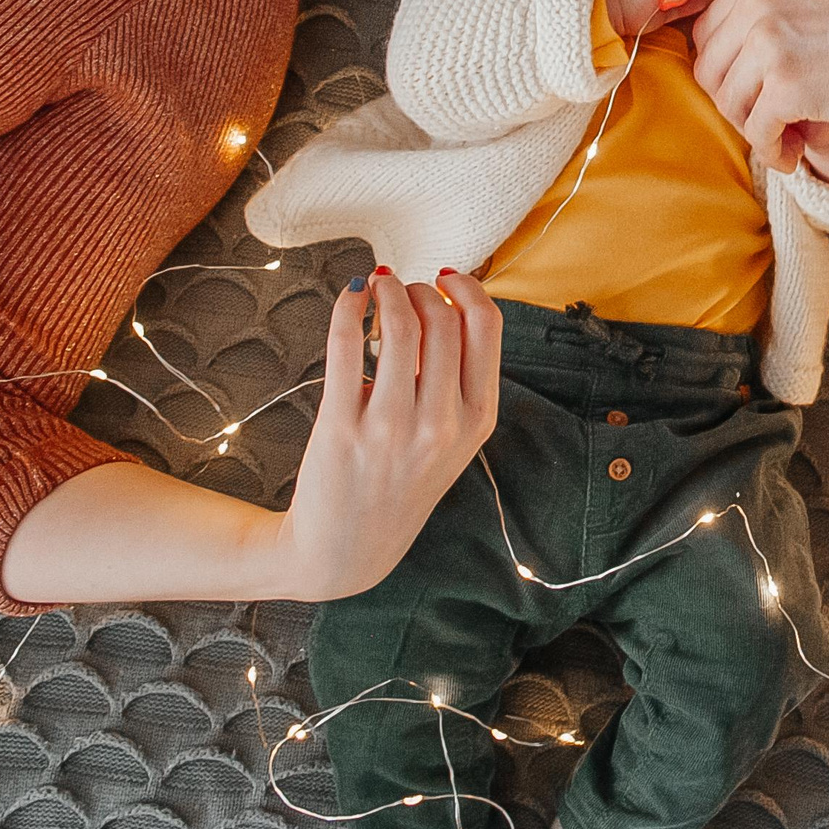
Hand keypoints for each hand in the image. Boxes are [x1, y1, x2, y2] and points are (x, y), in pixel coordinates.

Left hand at [276, 268, 501, 600]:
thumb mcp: (453, 443)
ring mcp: (391, 427)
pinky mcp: (342, 426)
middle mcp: (441, 424)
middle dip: (421, 288)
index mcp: (477, 421)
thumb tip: (448, 301)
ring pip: (400, 326)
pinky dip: (347, 308)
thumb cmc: (401, 485)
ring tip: (376, 287)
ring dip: (387, 290)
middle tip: (402, 288)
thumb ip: (460, 382)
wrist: (345, 550)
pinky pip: (347, 345)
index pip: (487, 327)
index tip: (445, 277)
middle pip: (443, 319)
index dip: (466, 288)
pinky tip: (349, 299)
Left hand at [692, 0, 828, 169]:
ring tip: (787, 139)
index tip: (753, 93)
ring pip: (728, 102)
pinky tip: (793, 155)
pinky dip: (772, 152)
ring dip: (754, 130)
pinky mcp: (786, 85)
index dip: (727, 72)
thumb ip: (772, 15)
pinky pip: (756, 132)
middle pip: (709, 68)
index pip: (709, 31)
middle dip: (735, 104)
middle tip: (769, 122)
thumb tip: (729, 67)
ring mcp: (769, 40)